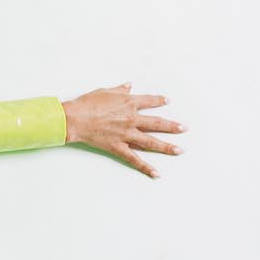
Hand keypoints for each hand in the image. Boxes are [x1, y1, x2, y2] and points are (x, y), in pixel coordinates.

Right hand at [61, 83, 183, 178]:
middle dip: (172, 126)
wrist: (76, 118)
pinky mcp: (119, 147)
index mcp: (129, 103)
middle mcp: (132, 119)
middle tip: (184, 128)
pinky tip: (156, 173)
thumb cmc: (87, 104)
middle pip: (157, 123)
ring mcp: (127, 134)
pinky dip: (146, 167)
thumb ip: (120, 90)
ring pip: (151, 141)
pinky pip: (135, 159)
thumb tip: (128, 85)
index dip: (159, 100)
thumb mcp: (105, 91)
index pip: (149, 101)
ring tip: (179, 150)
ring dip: (167, 146)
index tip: (168, 101)